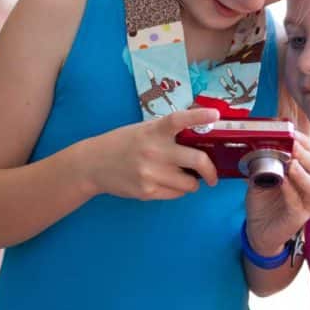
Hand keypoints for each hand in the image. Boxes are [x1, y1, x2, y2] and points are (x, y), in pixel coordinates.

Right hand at [78, 108, 220, 199]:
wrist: (93, 164)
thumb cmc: (123, 143)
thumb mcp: (144, 129)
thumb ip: (167, 132)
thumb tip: (201, 134)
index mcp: (154, 130)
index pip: (180, 119)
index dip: (199, 116)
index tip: (216, 115)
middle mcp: (155, 151)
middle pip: (196, 160)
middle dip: (211, 171)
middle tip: (213, 175)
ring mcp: (151, 173)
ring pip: (189, 183)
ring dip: (192, 182)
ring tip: (184, 178)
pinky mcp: (147, 192)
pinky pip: (176, 194)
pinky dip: (178, 190)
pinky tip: (167, 183)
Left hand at [244, 130, 309, 255]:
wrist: (257, 228)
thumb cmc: (263, 199)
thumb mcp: (260, 174)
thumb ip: (261, 160)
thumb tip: (256, 140)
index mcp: (304, 172)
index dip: (304, 141)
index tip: (292, 132)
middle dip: (306, 153)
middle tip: (292, 145)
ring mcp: (307, 203)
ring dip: (302, 173)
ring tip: (291, 163)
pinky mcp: (298, 218)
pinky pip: (298, 203)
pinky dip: (291, 191)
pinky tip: (282, 181)